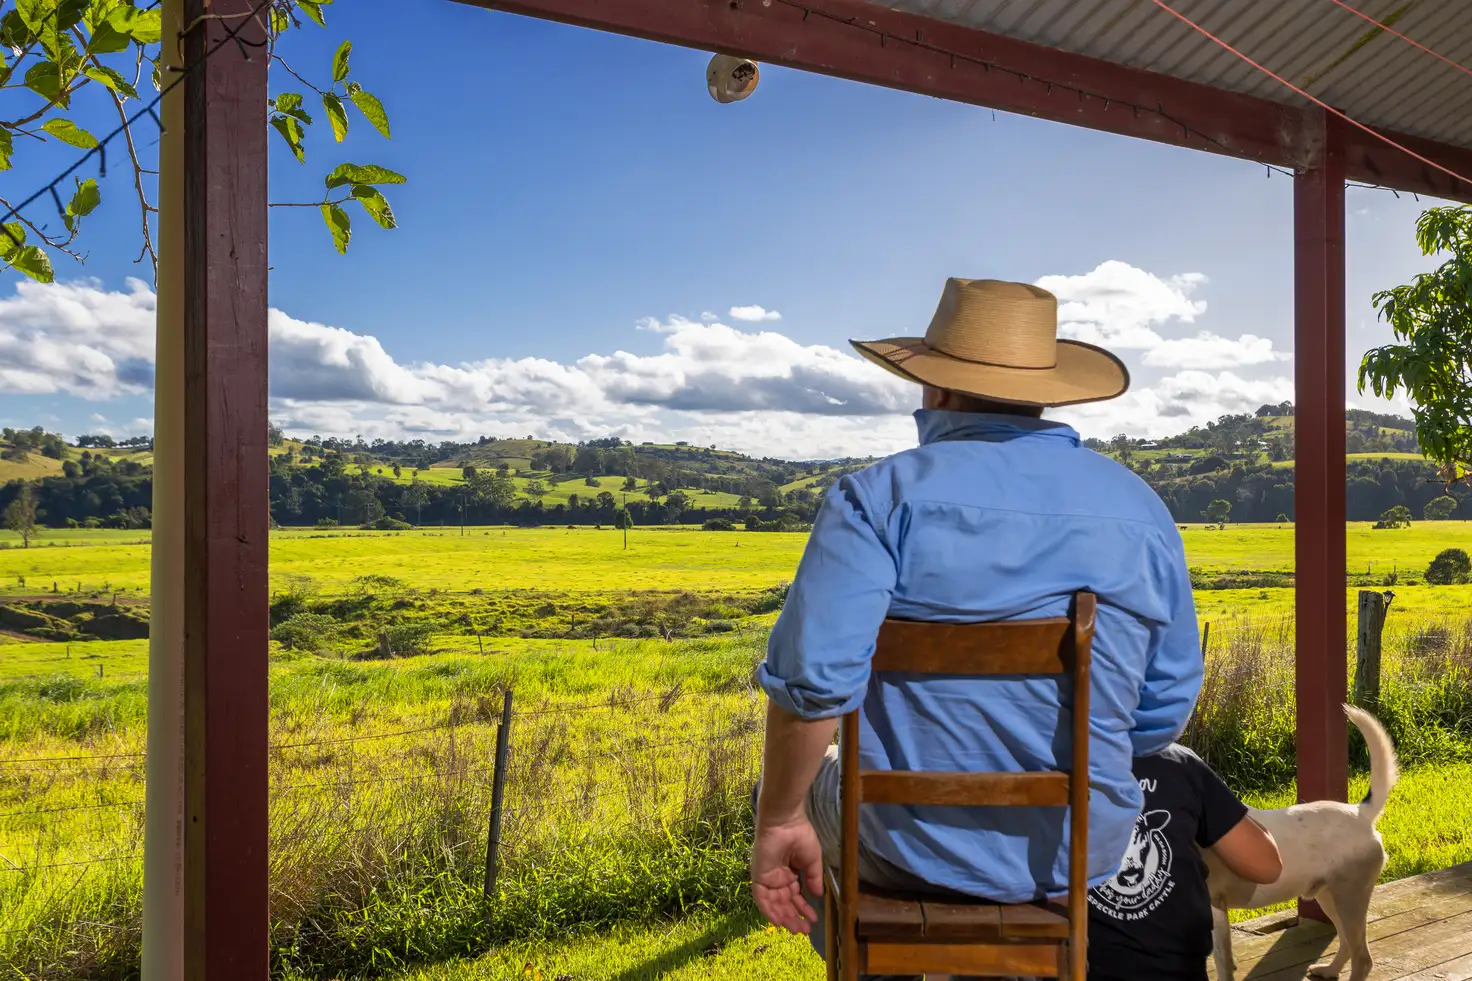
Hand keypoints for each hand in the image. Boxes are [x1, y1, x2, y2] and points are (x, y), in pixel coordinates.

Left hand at [750, 814, 823, 933]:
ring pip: (774, 904)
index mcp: (789, 872)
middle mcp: (777, 877)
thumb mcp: (812, 860)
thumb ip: (813, 879)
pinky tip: (780, 921)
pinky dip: (769, 910)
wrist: (786, 821)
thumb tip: (817, 895)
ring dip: (784, 917)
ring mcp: (767, 877)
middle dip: (794, 917)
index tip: (813, 919)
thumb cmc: (800, 835)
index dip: (803, 908)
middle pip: (784, 903)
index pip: (795, 896)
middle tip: (805, 930)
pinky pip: (762, 898)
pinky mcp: (758, 876)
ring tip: (796, 928)